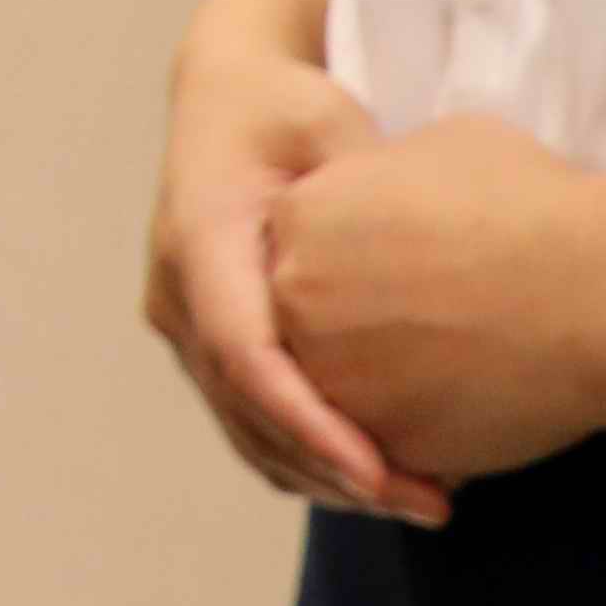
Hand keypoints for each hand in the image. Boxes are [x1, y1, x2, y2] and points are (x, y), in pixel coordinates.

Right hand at [148, 33, 444, 522]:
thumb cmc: (283, 106)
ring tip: (418, 500)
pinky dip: (309, 458)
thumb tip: (403, 257)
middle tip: (426, 503)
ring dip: (326, 478)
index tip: (378, 471)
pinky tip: (381, 477)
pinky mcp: (206, 344)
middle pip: (248, 412)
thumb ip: (360, 184)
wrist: (225, 101)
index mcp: (200, 239)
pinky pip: (250, 420)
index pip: (247, 354)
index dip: (310, 422)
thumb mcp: (325, 121)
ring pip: (246, 430)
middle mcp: (178, 295)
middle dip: (333, 470)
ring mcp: (185, 324)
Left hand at [266, 115, 605, 491]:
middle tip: (438, 318)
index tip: (417, 261)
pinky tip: (482, 404)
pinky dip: (428, 434)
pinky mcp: (378, 443)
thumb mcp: (442, 145)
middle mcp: (295, 300)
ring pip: (345, 390)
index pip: (305, 246)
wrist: (599, 291)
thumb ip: (386, 176)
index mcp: (302, 216)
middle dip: (367, 324)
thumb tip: (392, 196)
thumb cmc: (533, 207)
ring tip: (466, 360)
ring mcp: (332, 378)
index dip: (362, 256)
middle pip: (312, 320)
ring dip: (394, 384)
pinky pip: (387, 445)